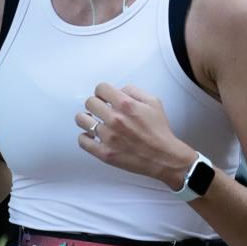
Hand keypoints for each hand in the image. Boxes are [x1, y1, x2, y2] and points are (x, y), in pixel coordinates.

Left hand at [75, 82, 194, 186]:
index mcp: (125, 105)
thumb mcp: (153, 102)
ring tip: (93, 121)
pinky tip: (93, 136)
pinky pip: (83, 141)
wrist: (164, 157)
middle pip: (89, 102)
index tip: (104, 97)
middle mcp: (115, 119)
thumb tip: (118, 91)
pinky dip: (85, 137)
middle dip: (96, 103)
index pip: (100, 88)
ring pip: (81, 120)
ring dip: (86, 118)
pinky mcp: (104, 153)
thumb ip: (134, 91)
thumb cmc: (159, 131)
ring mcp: (108, 137)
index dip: (102, 91)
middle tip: (101, 109)